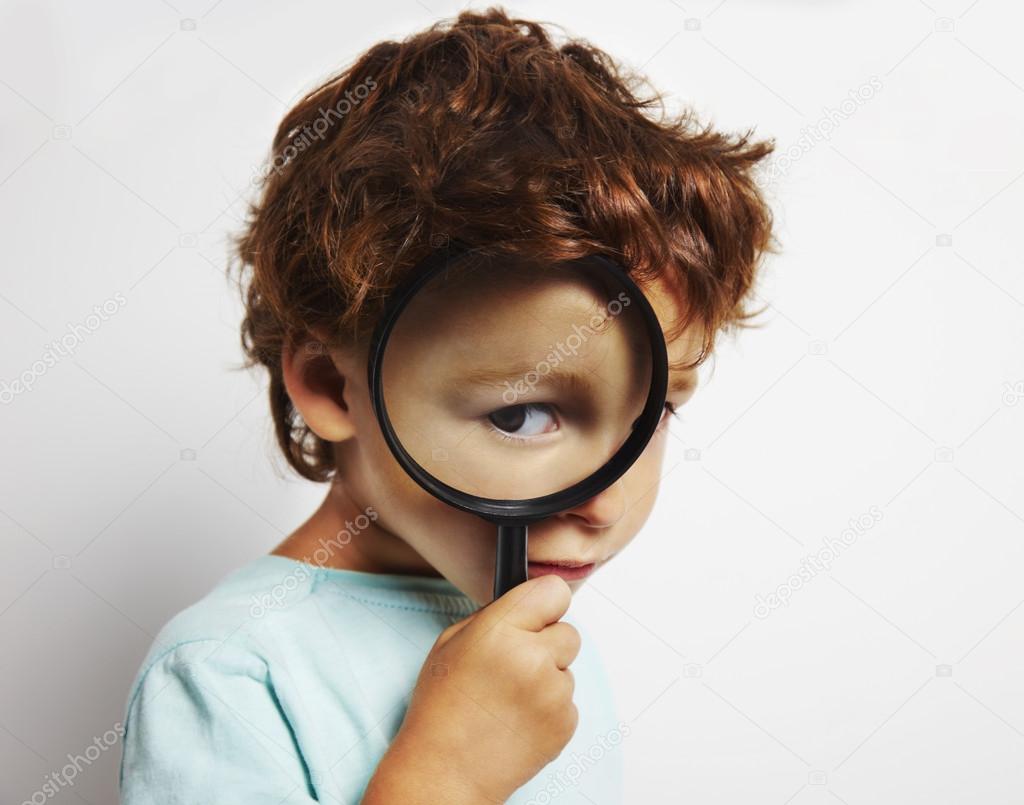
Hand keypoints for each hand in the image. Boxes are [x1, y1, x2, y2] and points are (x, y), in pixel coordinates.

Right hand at [386, 574, 580, 802]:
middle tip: (515, 666)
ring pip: (567, 670)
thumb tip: (525, 607)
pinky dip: (549, 709)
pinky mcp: (565, 724)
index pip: (554, 592)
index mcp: (500, 631)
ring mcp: (553, 693)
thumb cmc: (442, 709)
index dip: (546, 604)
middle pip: (568, 632)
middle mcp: (532, 658)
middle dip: (547, 644)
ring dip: (547, 679)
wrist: (445, 771)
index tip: (538, 615)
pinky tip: (518, 720)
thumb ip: (493, 618)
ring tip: (509, 700)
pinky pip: (568, 702)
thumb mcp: (451, 643)